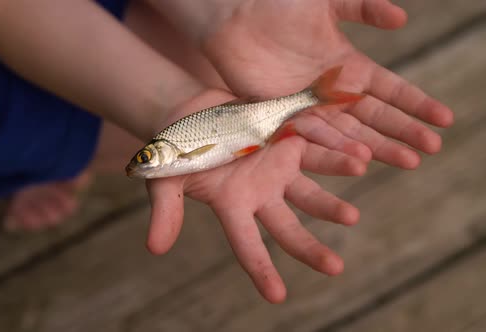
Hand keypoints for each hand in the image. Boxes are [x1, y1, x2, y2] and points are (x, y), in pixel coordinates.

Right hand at [145, 90, 366, 302]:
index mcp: (232, 206)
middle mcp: (260, 194)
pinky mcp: (290, 140)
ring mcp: (278, 169)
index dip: (261, 270)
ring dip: (330, 204)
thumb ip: (167, 210)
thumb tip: (154, 250)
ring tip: (351, 217)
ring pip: (310, 193)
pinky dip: (337, 156)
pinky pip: (317, 150)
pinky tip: (361, 159)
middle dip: (309, 249)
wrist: (192, 110)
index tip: (277, 297)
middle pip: (288, 228)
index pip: (247, 244)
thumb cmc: (175, 148)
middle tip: (334, 268)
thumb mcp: (166, 178)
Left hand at [202, 0, 453, 168]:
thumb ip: (363, 9)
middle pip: (375, 116)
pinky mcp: (283, 114)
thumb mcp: (328, 3)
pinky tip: (360, 158)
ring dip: (379, 146)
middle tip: (431, 151)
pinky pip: (314, 133)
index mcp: (348, 65)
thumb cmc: (278, 6)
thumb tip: (402, 19)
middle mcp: (332, 90)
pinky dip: (337, 146)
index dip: (416, 103)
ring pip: (350, 131)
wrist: (234, 18)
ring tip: (407, 162)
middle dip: (404, 132)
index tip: (444, 119)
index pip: (391, 88)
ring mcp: (309, 105)